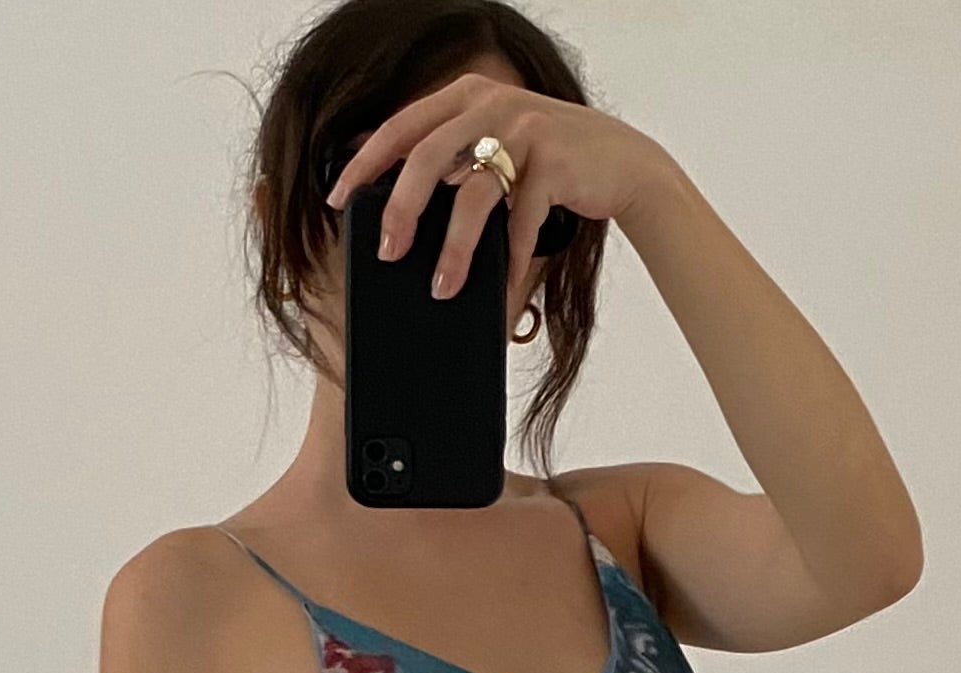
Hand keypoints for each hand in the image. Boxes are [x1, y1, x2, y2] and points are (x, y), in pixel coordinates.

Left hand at [326, 71, 675, 311]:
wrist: (623, 161)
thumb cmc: (549, 164)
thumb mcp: (496, 148)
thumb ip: (454, 162)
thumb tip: (399, 215)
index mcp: (465, 97)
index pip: (400, 127)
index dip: (364, 164)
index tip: (337, 201)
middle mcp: (490, 104)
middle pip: (427, 157)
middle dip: (401, 211)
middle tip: (387, 253)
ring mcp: (526, 129)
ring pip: (473, 194)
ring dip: (454, 249)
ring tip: (442, 287)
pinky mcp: (557, 161)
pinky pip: (522, 220)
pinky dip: (511, 260)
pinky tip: (504, 286)